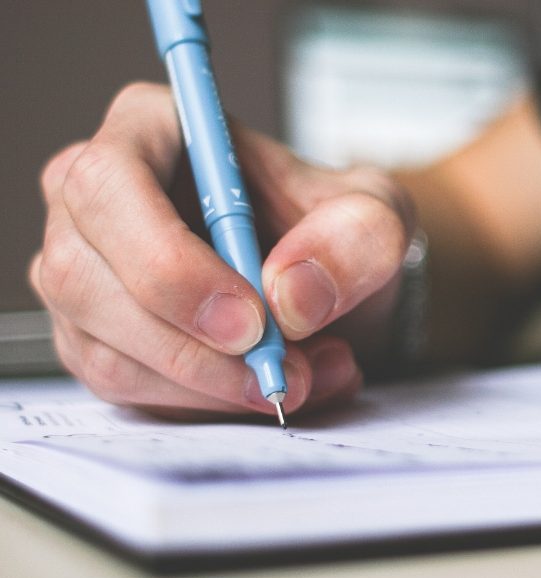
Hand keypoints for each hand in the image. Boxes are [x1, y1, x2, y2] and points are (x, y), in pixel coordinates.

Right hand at [30, 82, 413, 420]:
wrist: (328, 282)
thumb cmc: (335, 230)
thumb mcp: (377, 216)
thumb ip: (356, 238)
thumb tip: (290, 295)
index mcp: (150, 129)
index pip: (110, 186)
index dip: (169, 262)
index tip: (250, 321)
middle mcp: (94, 199)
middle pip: (85, 278)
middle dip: (193, 348)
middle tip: (283, 373)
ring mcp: (84, 273)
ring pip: (107, 350)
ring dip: (212, 386)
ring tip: (304, 377)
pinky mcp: (96, 338)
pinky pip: (127, 389)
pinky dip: (206, 405)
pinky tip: (271, 387)